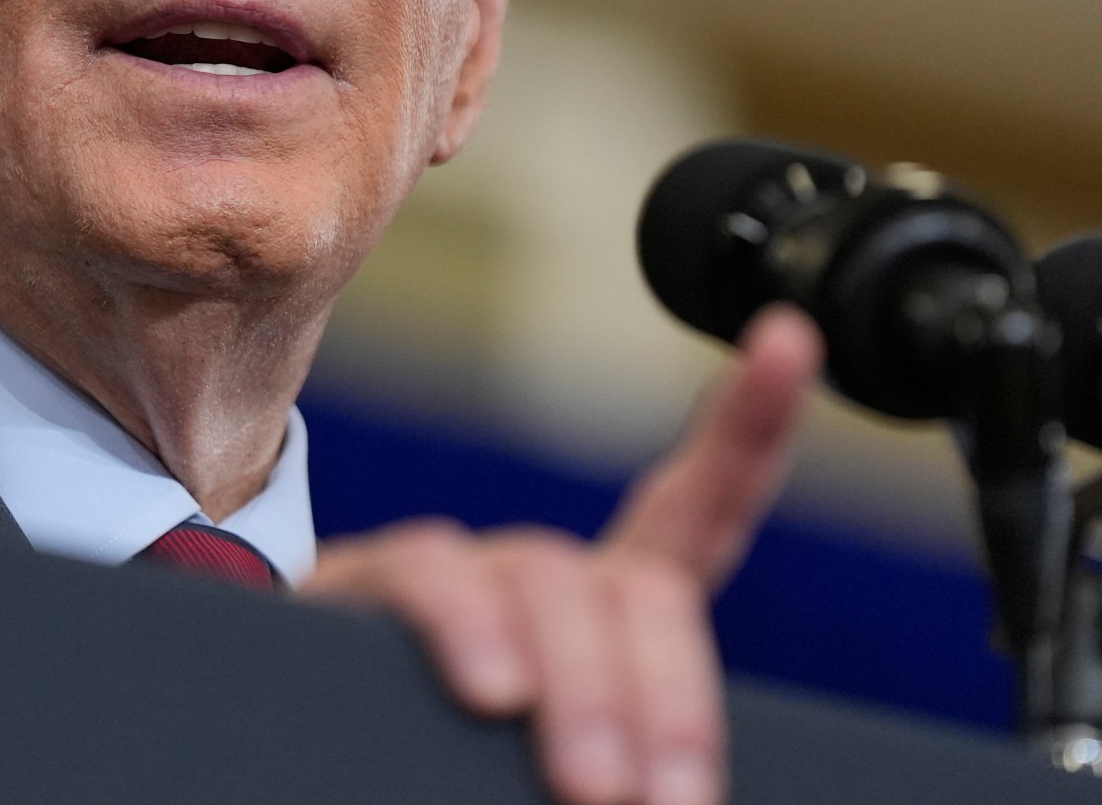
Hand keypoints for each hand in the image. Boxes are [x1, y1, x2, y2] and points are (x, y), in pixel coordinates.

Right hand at [302, 306, 822, 804]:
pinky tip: (491, 691)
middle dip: (667, 696)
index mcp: (601, 616)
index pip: (693, 513)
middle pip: (638, 586)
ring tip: (589, 787)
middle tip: (660, 800)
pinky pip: (429, 573)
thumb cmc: (444, 758)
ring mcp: (458, 575)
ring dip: (581, 690)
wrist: (312, 744)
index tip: (789, 341)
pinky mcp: (367, 584)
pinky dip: (469, 630)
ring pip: (547, 581)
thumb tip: (673, 793)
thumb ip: (616, 751)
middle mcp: (535, 577)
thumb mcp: (546, 763)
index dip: (746, 426)